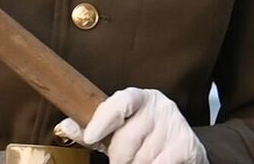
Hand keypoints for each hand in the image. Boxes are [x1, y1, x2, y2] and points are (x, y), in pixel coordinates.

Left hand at [54, 88, 204, 163]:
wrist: (183, 148)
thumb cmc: (144, 136)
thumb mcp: (118, 128)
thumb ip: (94, 128)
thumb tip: (66, 127)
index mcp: (138, 97)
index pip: (120, 102)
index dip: (103, 119)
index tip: (90, 136)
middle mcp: (159, 106)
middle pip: (127, 138)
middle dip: (119, 157)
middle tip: (120, 160)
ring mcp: (175, 124)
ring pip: (143, 157)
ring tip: (139, 160)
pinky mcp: (187, 145)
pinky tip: (153, 163)